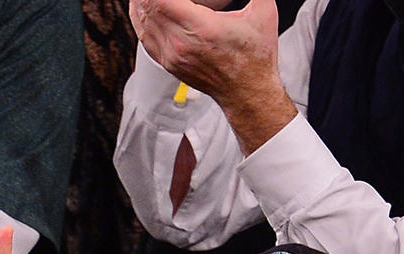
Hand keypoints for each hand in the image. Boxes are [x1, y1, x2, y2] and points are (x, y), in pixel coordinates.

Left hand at [130, 0, 278, 111]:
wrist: (248, 94)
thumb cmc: (255, 56)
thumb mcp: (262, 12)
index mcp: (200, 29)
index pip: (160, 0)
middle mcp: (180, 45)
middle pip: (147, 6)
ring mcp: (171, 56)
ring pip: (141, 20)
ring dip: (141, 1)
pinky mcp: (168, 64)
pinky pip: (144, 36)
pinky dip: (141, 17)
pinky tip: (144, 5)